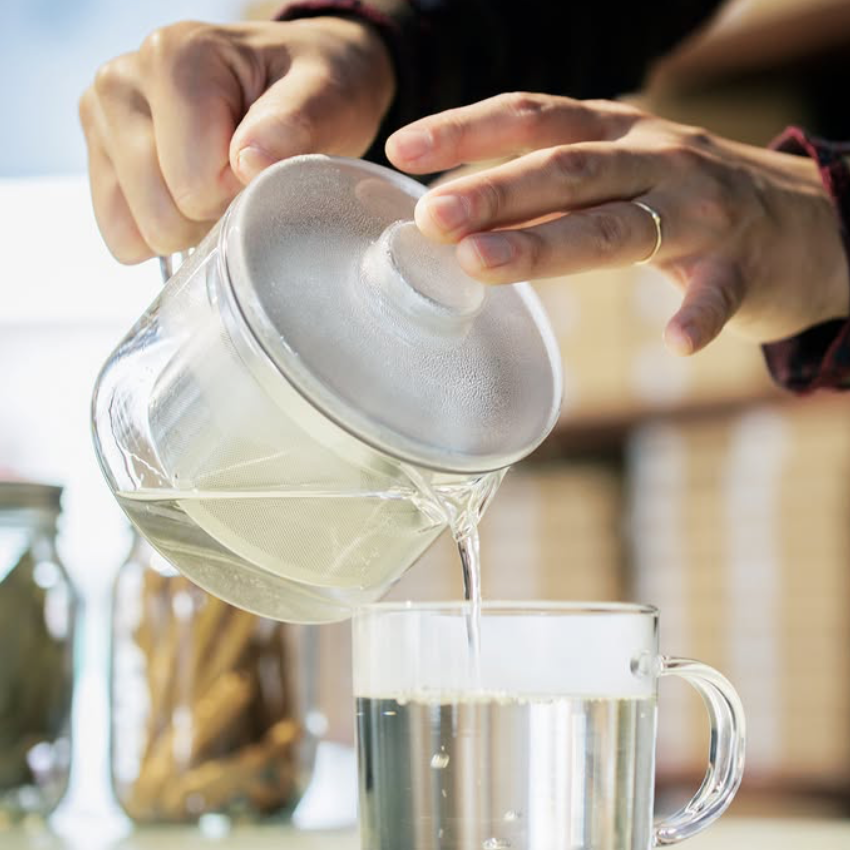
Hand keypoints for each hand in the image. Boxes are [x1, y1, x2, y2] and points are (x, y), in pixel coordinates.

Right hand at [79, 17, 394, 262]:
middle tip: (242, 179)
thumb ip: (297, 122)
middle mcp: (123, 80)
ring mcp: (103, 118)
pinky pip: (121, 236)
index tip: (262, 165)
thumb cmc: (315, 91)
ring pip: (138, 231)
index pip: (196, 185)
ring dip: (189, 225)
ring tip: (218, 183)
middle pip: (161, 215)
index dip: (240, 193)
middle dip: (212, 213)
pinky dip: (161, 234)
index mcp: (176, 58)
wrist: (298, 81)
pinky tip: (188, 197)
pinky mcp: (99, 154)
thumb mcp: (329, 97)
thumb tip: (250, 162)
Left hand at [386, 93, 849, 354]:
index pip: (535, 116)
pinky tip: (675, 343)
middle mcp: (659, 158)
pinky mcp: (744, 266)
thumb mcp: (623, 175)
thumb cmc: (693, 201)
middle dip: (493, 191)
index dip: (467, 129)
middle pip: (566, 169)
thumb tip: (462, 217)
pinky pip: (719, 292)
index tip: (403, 150)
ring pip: (621, 225)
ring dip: (550, 244)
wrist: (814, 221)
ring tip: (484, 266)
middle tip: (431, 218)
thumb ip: (554, 190)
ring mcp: (703, 211)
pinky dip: (698, 315)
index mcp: (620, 134)